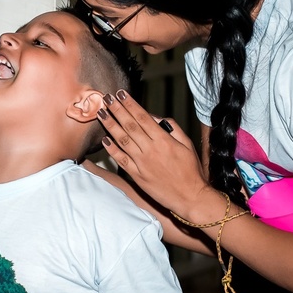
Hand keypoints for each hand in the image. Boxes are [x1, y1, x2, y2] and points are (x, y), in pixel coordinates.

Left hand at [97, 91, 207, 214]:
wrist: (190, 197)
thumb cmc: (191, 171)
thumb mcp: (187, 144)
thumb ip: (172, 128)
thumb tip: (155, 117)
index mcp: (164, 140)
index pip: (143, 117)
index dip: (130, 104)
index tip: (121, 94)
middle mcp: (151, 150)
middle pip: (130, 125)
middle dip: (117, 110)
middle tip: (107, 98)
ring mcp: (142, 163)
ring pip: (122, 140)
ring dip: (110, 125)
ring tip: (101, 113)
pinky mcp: (137, 176)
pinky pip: (121, 160)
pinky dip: (112, 149)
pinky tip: (105, 139)